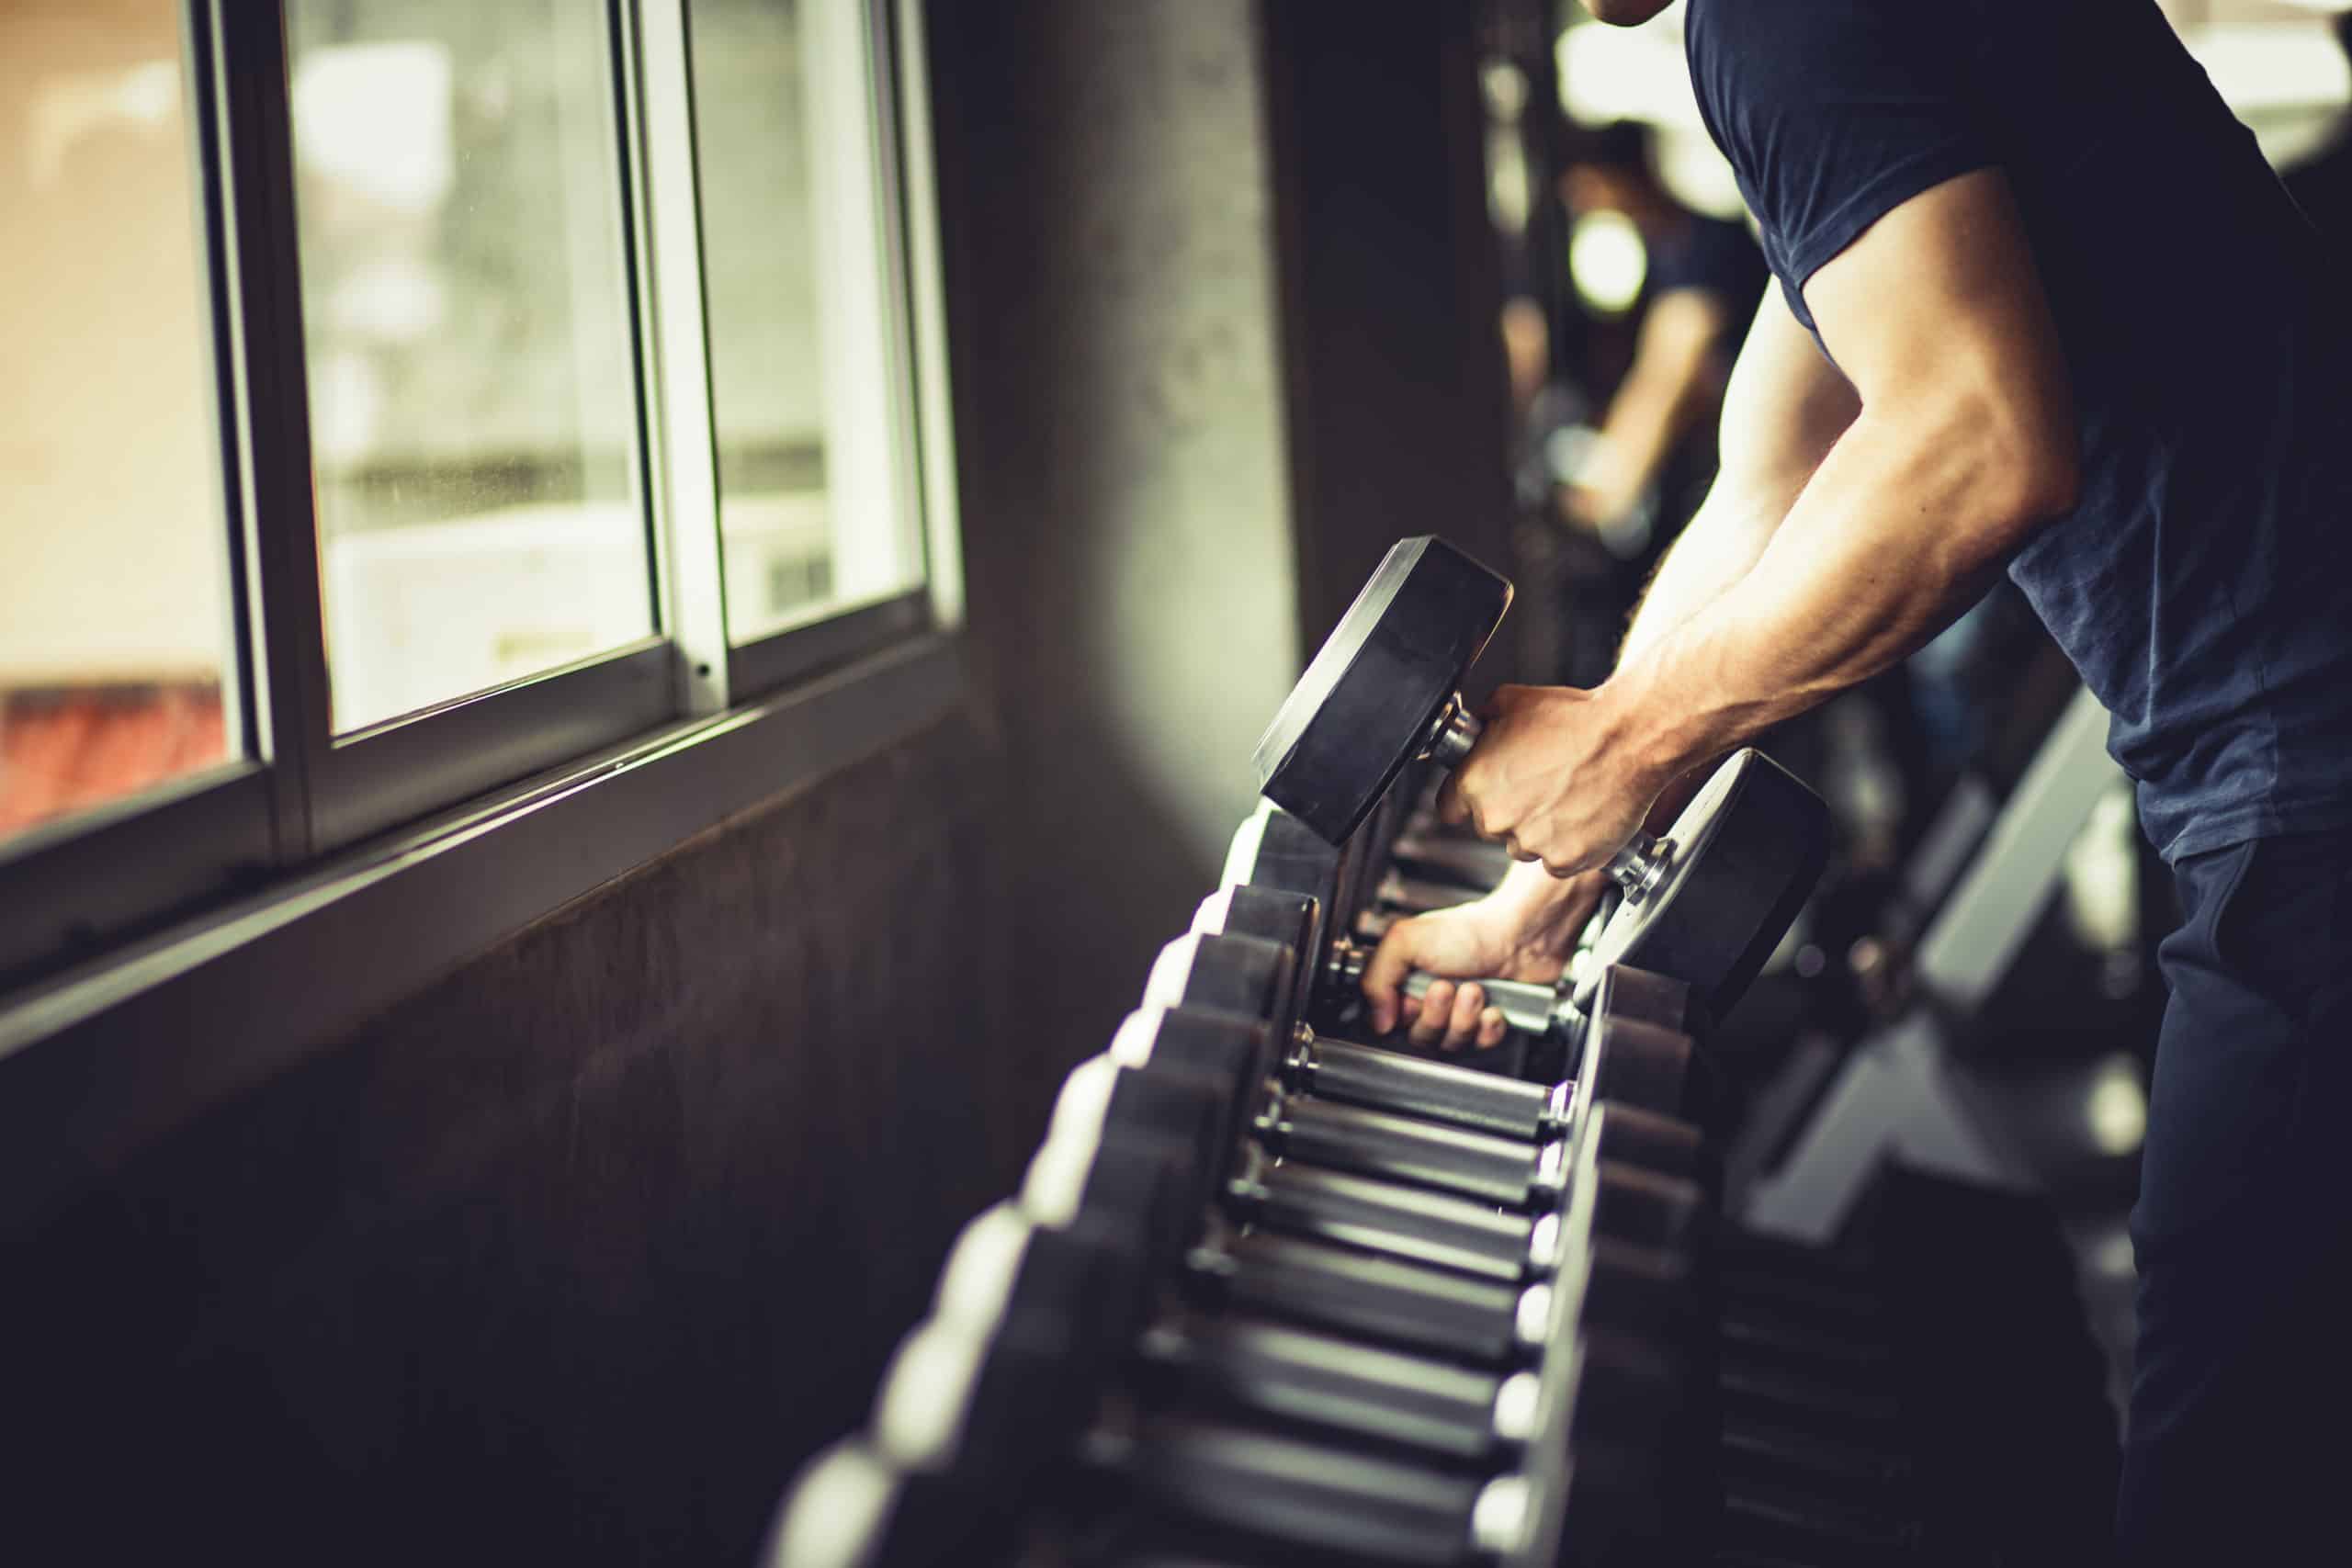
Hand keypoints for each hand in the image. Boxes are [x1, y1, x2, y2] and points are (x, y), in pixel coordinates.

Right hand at [1360, 869, 1608, 1050]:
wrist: (1521, 936)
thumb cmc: (1470, 931)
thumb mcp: (1406, 940)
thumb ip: (1375, 978)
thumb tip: (1376, 1019)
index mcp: (1405, 980)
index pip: (1388, 1020)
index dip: (1401, 1015)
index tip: (1411, 998)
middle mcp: (1429, 999)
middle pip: (1420, 1036)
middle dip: (1436, 1014)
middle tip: (1447, 988)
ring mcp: (1459, 1013)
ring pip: (1451, 1043)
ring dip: (1464, 1018)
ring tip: (1475, 990)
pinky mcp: (1486, 1025)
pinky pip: (1481, 1046)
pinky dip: (1488, 1028)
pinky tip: (1493, 1008)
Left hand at [1435, 684, 1663, 877]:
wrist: (1628, 738)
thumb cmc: (1576, 719)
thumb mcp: (1511, 701)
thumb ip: (1482, 723)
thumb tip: (1475, 732)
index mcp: (1475, 782)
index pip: (1449, 808)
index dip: (1467, 799)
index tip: (1485, 794)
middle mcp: (1497, 818)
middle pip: (1490, 828)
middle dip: (1510, 811)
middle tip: (1541, 787)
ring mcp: (1531, 843)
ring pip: (1524, 847)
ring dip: (1539, 831)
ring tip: (1567, 799)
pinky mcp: (1565, 860)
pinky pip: (1558, 862)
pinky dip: (1570, 846)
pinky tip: (1584, 817)